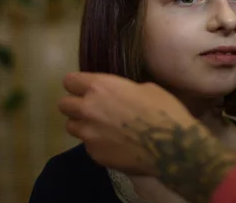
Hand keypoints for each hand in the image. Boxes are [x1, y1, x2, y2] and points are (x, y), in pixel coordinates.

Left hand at [58, 72, 235, 202]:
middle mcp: (88, 109)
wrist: (171, 146)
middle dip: (75, 105)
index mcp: (100, 87)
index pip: (70, 81)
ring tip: (102, 128)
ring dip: (84, 125)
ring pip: (72, 127)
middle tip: (92, 109)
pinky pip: (88, 146)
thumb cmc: (164, 110)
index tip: (85, 88)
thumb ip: (122, 89)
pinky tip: (115, 144)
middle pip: (63, 105)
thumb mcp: (145, 88)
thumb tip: (118, 95)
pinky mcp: (94, 154)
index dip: (77, 84)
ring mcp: (89, 134)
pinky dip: (98, 144)